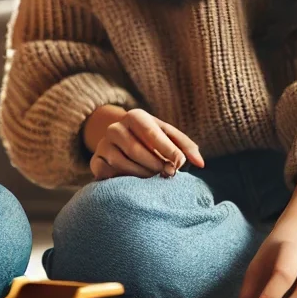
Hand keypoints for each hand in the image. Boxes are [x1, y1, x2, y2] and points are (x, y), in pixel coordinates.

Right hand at [84, 107, 203, 180]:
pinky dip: (125, 179)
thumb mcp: (168, 137)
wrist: (120, 142)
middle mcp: (115, 128)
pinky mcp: (95, 162)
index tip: (179, 163)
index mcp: (135, 116)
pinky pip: (110, 174)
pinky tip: (134, 181)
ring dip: (142, 174)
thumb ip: (186, 147)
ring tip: (154, 176)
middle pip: (135, 150)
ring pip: (122, 163)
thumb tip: (200, 163)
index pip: (151, 132)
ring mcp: (103, 145)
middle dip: (155, 164)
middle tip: (168, 174)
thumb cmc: (152, 140)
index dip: (167, 148)